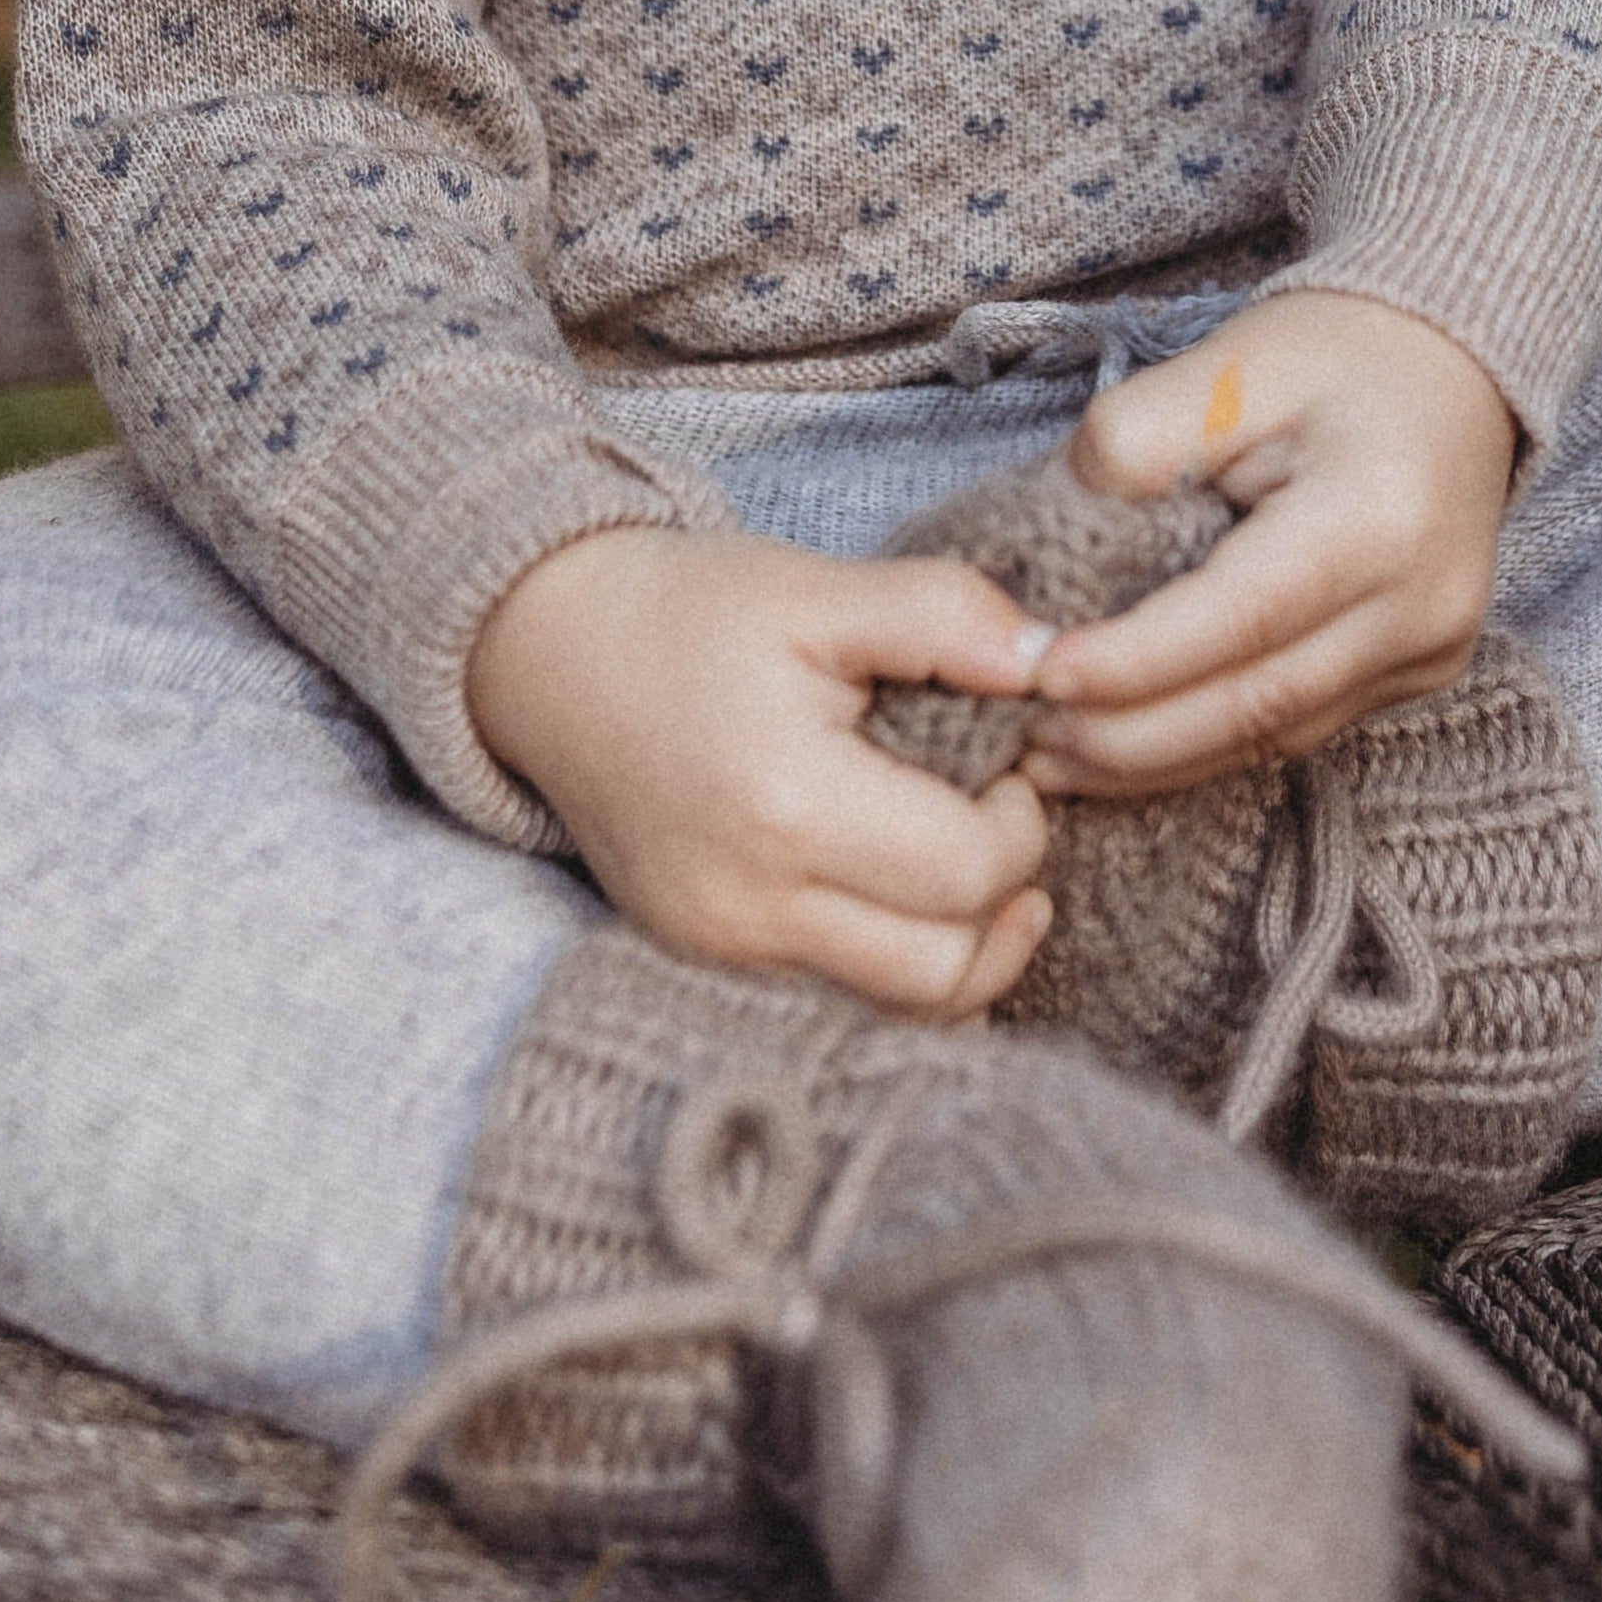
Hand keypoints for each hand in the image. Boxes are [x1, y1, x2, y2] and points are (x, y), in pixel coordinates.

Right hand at [468, 527, 1055, 1017]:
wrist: (549, 655)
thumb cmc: (688, 614)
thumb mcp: (816, 588)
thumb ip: (943, 614)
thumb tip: (1052, 662)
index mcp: (785, 806)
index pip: (968, 871)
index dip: (1020, 822)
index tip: (1005, 767)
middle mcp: (746, 907)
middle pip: (946, 966)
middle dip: (1001, 896)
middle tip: (991, 818)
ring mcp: (718, 953)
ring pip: (901, 1014)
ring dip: (963, 951)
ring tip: (965, 869)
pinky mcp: (705, 968)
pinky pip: (843, 1013)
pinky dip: (900, 977)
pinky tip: (913, 910)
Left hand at [1026, 291, 1516, 797]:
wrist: (1454, 369)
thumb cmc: (1335, 357)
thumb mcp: (1226, 368)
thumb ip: (1132, 443)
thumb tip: (1058, 545)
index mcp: (1379, 517)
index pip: (1241, 615)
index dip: (1135, 659)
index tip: (1037, 675)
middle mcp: (1421, 605)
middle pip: (1255, 705)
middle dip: (1125, 736)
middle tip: (1020, 739)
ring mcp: (1427, 653)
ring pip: (1269, 739)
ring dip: (1150, 760)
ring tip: (1047, 759)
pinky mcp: (1412, 677)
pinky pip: (1292, 733)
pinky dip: (1199, 748)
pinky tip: (1120, 747)